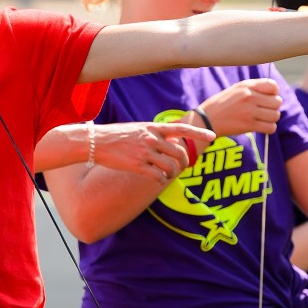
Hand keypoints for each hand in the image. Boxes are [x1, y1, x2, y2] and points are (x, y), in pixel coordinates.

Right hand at [90, 122, 213, 183]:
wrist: (95, 142)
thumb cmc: (116, 135)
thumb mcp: (137, 128)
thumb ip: (154, 133)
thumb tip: (170, 139)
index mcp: (152, 127)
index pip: (181, 128)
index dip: (199, 133)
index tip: (213, 137)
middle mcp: (151, 138)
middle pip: (179, 152)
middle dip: (183, 162)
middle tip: (181, 166)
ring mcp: (145, 153)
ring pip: (170, 166)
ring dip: (172, 173)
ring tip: (167, 174)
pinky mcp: (137, 166)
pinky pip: (158, 177)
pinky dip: (161, 180)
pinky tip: (157, 180)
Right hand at [198, 78, 282, 136]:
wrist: (208, 118)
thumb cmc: (223, 103)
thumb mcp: (237, 89)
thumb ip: (255, 88)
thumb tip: (275, 93)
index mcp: (247, 86)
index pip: (273, 86)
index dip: (274, 93)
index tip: (267, 98)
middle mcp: (249, 96)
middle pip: (277, 102)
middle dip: (273, 107)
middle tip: (263, 110)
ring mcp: (249, 111)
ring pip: (275, 115)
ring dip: (271, 119)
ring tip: (261, 118)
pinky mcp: (249, 125)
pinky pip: (271, 127)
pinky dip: (268, 128)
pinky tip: (260, 126)